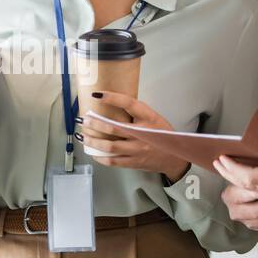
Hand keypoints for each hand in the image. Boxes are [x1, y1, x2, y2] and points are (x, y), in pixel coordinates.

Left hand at [75, 91, 190, 180]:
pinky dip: (100, 157)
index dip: (112, 98)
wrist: (174, 158)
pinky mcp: (134, 162)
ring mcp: (137, 150)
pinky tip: (93, 152)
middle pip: (113, 128)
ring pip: (110, 146)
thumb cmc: (161, 134)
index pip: (130, 104)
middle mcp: (142, 134)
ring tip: (83, 136)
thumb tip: (112, 102)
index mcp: (148, 118)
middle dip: (95, 123)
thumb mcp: (153, 117)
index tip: (97, 94)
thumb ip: (136, 112)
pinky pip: (113, 161)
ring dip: (93, 141)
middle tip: (84, 119)